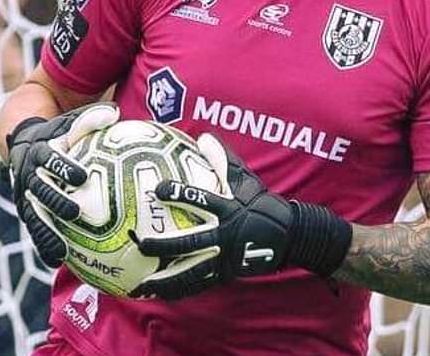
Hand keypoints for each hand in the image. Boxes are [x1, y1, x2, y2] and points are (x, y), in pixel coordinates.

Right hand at [7, 103, 118, 265]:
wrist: (23, 143)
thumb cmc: (58, 133)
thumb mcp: (70, 123)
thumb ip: (90, 119)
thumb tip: (115, 113)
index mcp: (39, 152)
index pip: (50, 159)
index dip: (63, 167)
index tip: (81, 176)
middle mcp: (28, 175)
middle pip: (39, 190)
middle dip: (55, 202)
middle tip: (74, 212)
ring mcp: (24, 196)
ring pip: (33, 216)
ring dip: (46, 233)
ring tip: (62, 251)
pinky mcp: (26, 211)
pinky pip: (34, 230)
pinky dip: (43, 245)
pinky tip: (56, 263)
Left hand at [131, 133, 350, 299]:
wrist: (289, 236)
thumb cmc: (261, 202)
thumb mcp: (245, 177)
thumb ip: (222, 157)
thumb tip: (201, 136)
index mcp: (227, 209)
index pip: (201, 199)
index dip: (180, 194)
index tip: (158, 189)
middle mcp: (224, 235)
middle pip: (191, 242)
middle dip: (164, 244)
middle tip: (140, 242)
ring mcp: (224, 258)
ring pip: (191, 271)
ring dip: (166, 279)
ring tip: (142, 285)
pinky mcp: (225, 274)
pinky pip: (198, 284)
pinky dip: (178, 290)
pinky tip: (157, 294)